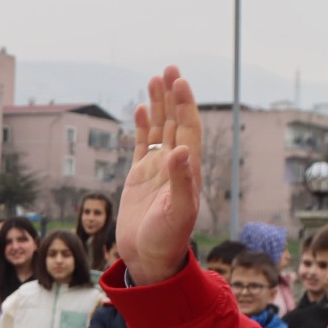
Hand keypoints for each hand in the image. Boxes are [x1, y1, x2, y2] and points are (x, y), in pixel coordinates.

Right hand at [115, 66, 201, 285]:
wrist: (149, 259)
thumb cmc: (167, 240)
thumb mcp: (177, 212)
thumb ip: (180, 181)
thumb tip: (180, 151)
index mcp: (187, 171)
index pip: (188, 130)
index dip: (185, 106)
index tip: (180, 82)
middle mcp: (174, 166)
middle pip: (175, 122)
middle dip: (173, 96)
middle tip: (169, 68)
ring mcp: (157, 170)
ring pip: (158, 129)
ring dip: (158, 105)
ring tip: (155, 79)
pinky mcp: (139, 177)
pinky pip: (141, 145)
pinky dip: (142, 127)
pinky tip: (141, 109)